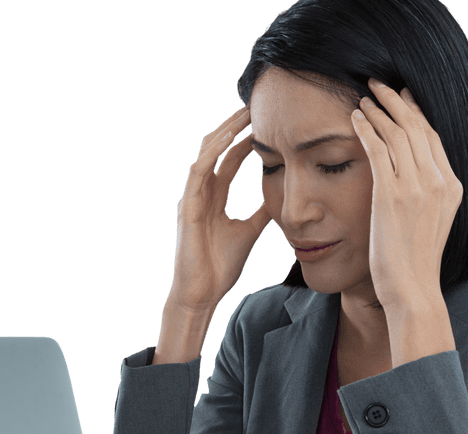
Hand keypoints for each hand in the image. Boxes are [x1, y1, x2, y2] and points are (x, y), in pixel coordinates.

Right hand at [170, 106, 271, 310]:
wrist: (203, 293)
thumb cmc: (220, 266)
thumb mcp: (250, 232)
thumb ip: (261, 212)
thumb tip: (280, 197)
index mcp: (215, 197)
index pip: (230, 159)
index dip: (246, 140)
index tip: (266, 123)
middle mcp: (201, 192)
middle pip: (217, 149)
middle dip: (235, 127)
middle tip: (255, 106)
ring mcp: (192, 197)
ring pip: (206, 153)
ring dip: (225, 132)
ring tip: (243, 114)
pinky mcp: (187, 206)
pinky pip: (198, 172)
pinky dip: (212, 154)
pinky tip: (227, 139)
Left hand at [350, 78, 462, 310]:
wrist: (413, 288)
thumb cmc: (414, 263)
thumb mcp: (430, 223)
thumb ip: (426, 196)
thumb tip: (412, 180)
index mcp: (452, 187)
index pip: (434, 138)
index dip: (416, 113)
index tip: (402, 98)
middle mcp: (438, 181)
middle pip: (417, 127)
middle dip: (397, 101)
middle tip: (380, 85)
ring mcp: (416, 186)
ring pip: (397, 133)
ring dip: (379, 110)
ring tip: (363, 97)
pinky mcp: (392, 194)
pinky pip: (378, 149)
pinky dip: (366, 128)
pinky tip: (355, 117)